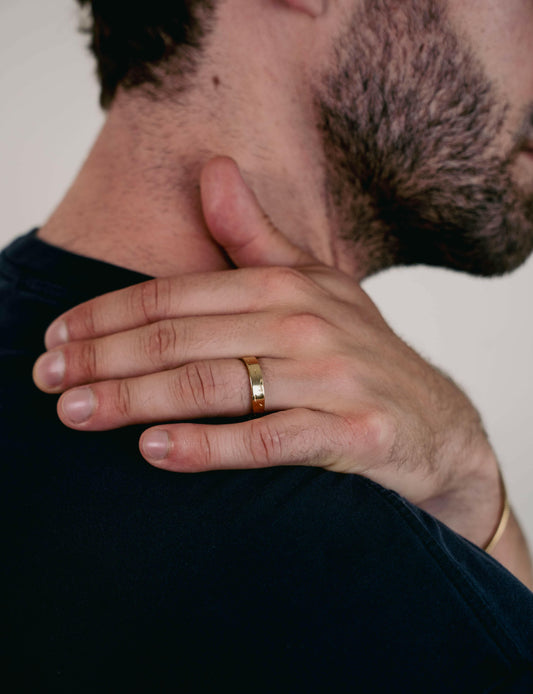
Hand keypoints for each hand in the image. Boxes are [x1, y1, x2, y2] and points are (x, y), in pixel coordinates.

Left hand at [33, 157, 503, 548]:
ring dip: (134, 400)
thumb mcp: (315, 286)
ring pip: (212, 386)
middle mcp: (304, 323)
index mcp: (285, 285)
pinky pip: (266, 439)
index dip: (106, 314)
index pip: (175, 296)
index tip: (56, 337)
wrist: (437, 422)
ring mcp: (329, 378)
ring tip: (76, 413)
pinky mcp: (351, 432)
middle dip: (103, 359)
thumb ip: (257, 237)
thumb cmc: (360, 354)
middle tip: (46, 379)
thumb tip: (212, 170)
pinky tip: (154, 451)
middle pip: (180, 340)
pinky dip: (207, 446)